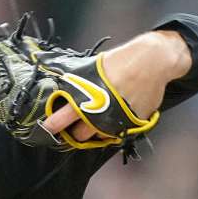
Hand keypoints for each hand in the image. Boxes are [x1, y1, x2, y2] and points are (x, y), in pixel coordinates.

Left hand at [42, 31, 190, 143]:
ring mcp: (115, 121)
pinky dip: (111, 129)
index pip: (61, 118)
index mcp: (86, 97)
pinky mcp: (131, 124)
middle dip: (75, 132)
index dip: (52, 126)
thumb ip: (77, 81)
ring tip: (95, 119)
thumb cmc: (121, 61)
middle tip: (75, 125)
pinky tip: (112, 117)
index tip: (46, 129)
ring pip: (98, 137)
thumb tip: (60, 82)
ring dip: (94, 131)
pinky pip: (115, 133)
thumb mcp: (92, 67)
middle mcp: (99, 113)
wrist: (151, 61)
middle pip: (79, 135)